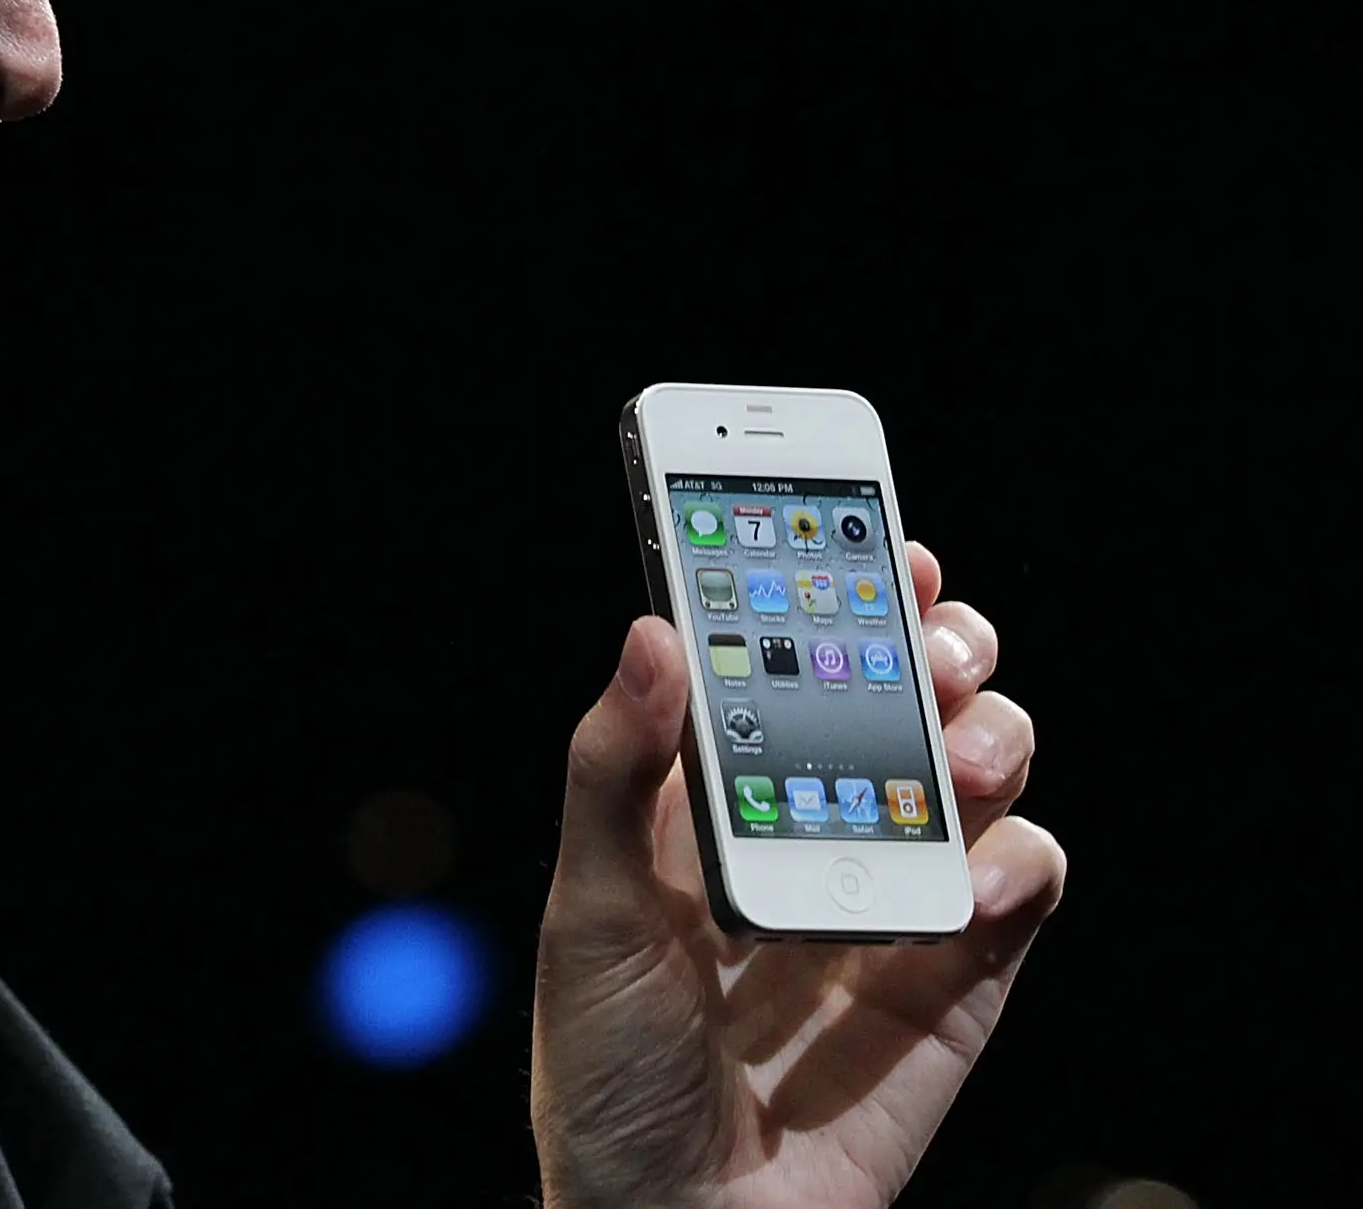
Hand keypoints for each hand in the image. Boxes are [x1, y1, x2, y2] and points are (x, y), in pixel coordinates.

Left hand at [529, 542, 1064, 1208]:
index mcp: (713, 798)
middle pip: (902, 695)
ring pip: (975, 769)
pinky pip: (1019, 885)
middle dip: (932, 639)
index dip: (833, 590)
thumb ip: (617, 771)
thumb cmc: (608, 1077)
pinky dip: (1016, 857)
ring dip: (984, 730)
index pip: (786, 661)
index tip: (870, 532)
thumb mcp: (589, 911)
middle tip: (929, 630)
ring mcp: (891, 899)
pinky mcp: (957, 982)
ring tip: (954, 742)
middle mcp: (812, 831)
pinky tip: (971, 869)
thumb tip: (647, 631)